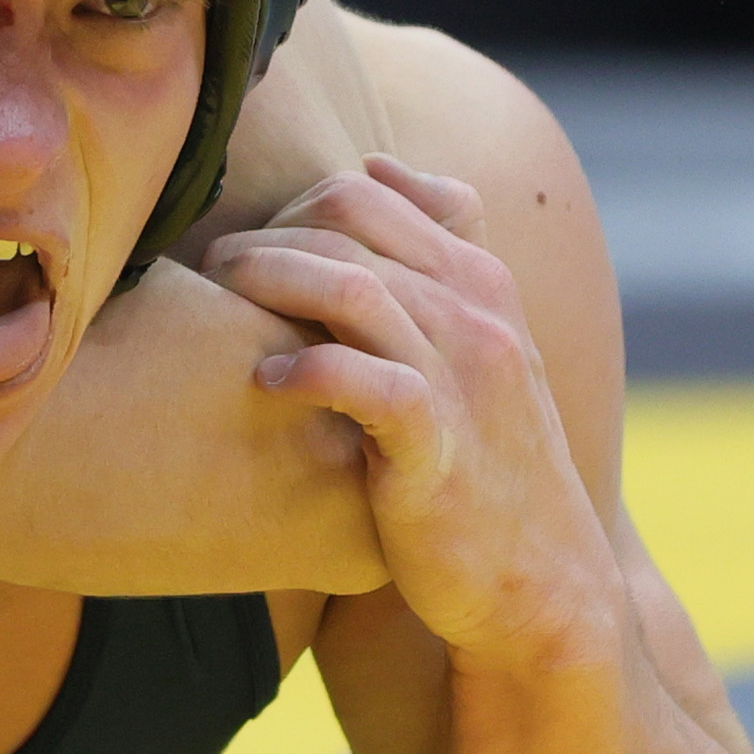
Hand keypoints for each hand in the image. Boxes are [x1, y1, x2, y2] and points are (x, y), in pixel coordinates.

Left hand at [206, 156, 618, 666]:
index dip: (291, 206)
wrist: (542, 586)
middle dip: (265, 235)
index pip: (371, 193)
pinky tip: (266, 381)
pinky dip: (304, 367)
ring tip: (218, 299)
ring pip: (351, 284)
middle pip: (349, 223)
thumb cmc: (484, 466)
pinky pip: (361, 378)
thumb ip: (438, 259)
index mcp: (482, 283)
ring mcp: (465, 378)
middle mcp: (479, 316)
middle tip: (212, 271)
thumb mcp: (477, 346)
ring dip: (269, 279)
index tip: (250, 246)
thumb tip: (379, 167)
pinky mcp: (437, 447)